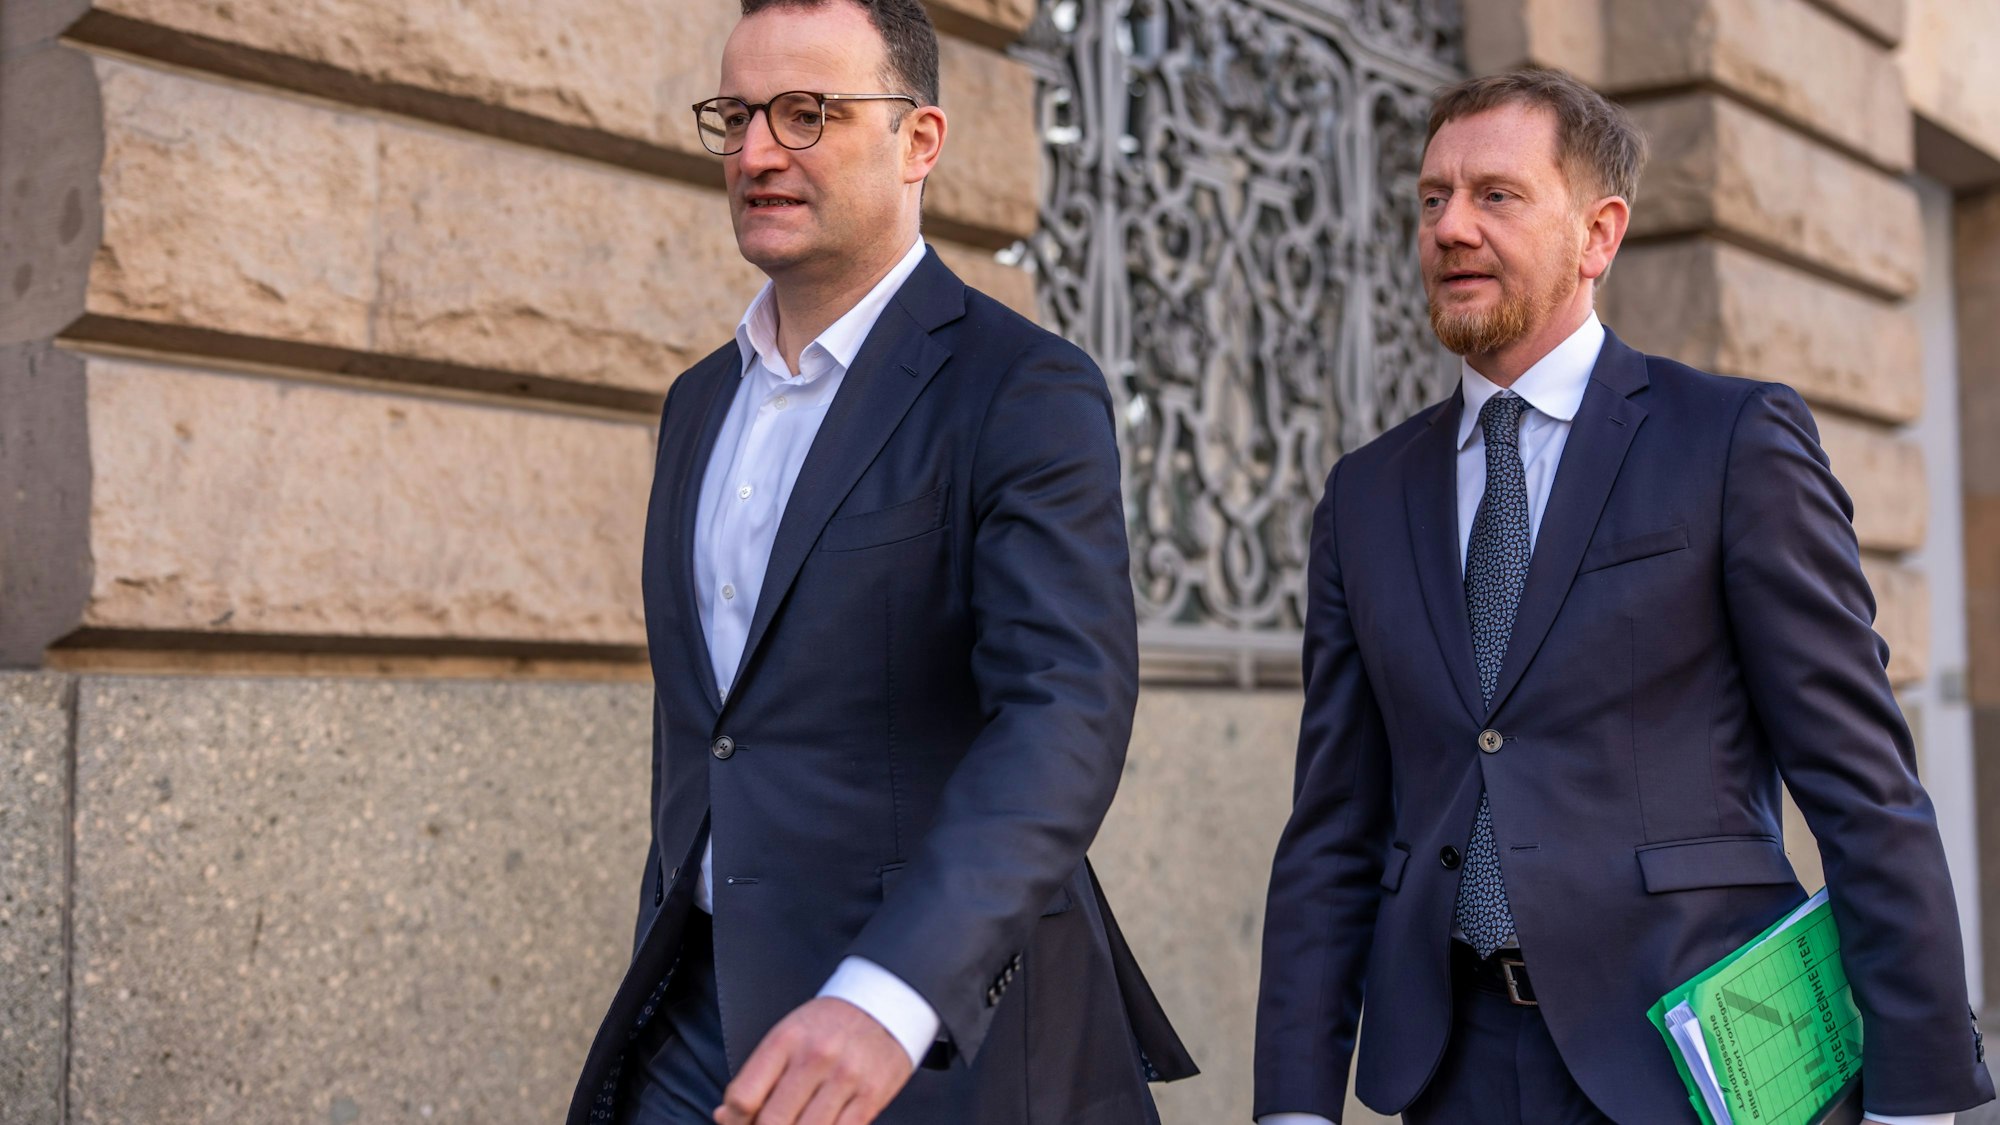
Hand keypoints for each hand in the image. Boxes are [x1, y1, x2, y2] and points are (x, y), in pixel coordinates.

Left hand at [714, 997, 914, 1124]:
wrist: (887, 1003)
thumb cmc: (830, 1023)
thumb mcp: (788, 1034)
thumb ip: (757, 1075)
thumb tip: (725, 1116)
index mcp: (786, 1040)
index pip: (743, 1096)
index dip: (733, 1121)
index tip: (737, 1122)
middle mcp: (815, 1057)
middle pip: (772, 1122)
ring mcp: (845, 1078)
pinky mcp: (871, 1096)